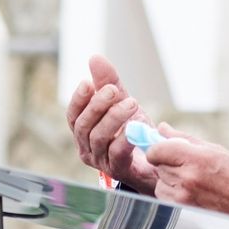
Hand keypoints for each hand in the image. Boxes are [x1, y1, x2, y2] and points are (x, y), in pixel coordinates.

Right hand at [66, 55, 157, 193]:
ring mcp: (101, 161)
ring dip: (114, 118)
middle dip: (97, 106)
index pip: (73, 116)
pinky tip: (134, 127)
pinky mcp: (119, 169)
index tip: (88, 83)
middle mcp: (87, 148)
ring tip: (132, 103)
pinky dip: (124, 138)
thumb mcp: (121, 102)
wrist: (156, 158)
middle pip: (84, 126)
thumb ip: (108, 82)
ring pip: (98, 138)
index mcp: (84, 131)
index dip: (78, 99)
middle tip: (114, 90)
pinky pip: (116, 153)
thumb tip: (94, 58)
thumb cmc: (133, 130)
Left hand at [146, 123, 228, 220]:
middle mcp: (188, 178)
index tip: (161, 150)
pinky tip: (187, 191)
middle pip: (158, 165)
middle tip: (184, 164)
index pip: (158, 150)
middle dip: (167, 162)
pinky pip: (163, 197)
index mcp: (197, 158)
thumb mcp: (214, 149)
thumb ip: (184, 138)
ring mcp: (183, 197)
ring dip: (167, 179)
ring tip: (188, 179)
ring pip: (159, 182)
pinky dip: (170, 193)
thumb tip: (162, 128)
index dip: (156, 148)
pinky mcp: (182, 211)